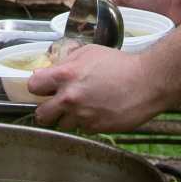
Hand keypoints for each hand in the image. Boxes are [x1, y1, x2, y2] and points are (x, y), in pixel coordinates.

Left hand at [27, 44, 168, 132]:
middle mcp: (70, 98)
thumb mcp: (89, 52)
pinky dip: (86, 123)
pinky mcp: (96, 128)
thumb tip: (50, 69)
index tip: (42, 88)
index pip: (33, 86)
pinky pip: (82, 129)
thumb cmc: (120, 64)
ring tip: (82, 107)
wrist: (147, 82)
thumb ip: (66, 62)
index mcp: (66, 75)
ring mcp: (82, 116)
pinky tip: (97, 111)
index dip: (37, 87)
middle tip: (55, 105)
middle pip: (41, 115)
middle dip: (46, 110)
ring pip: (62, 125)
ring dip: (68, 118)